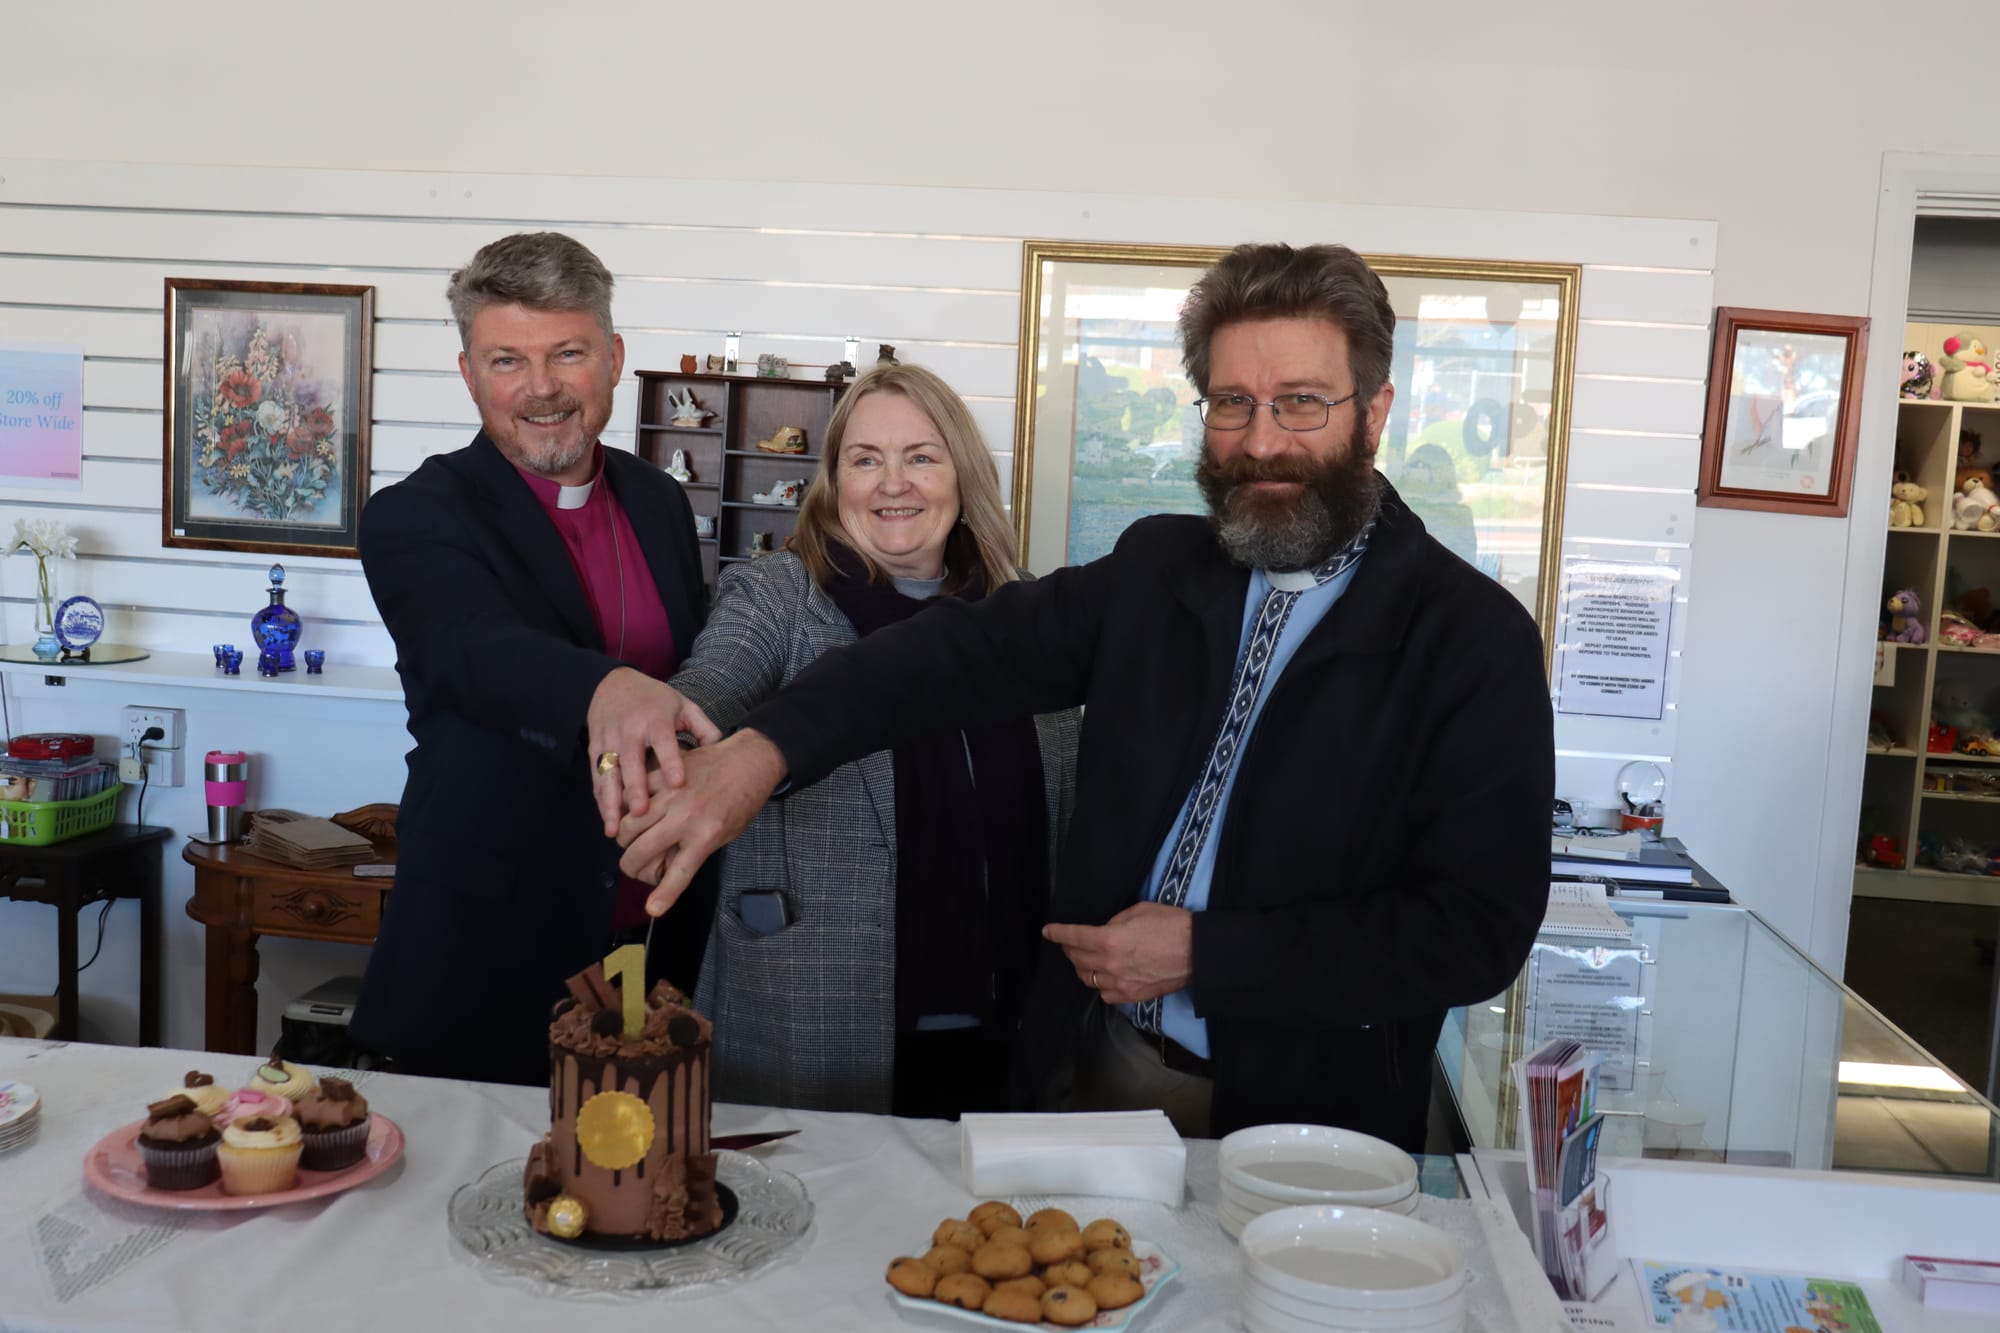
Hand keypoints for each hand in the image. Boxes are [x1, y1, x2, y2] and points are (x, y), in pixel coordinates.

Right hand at [588, 668, 722, 835]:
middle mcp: (630, 731)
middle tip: (641, 814)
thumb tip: (724, 752)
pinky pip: (597, 777)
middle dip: (635, 789)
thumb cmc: (655, 699)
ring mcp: (609, 741)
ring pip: (608, 775)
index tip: (679, 783)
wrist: (613, 683)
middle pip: (631, 763)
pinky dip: (600, 799)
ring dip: (611, 803)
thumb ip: (704, 728)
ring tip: (615, 829)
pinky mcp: (594, 749)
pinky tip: (607, 819)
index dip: (671, 762)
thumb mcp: (683, 705)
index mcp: (656, 720)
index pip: (664, 743)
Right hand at [618, 729, 788, 914]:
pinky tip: (633, 814)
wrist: (748, 761)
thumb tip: (669, 864)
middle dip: (630, 866)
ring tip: (631, 842)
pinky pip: (633, 797)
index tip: (653, 909)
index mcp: (705, 836)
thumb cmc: (742, 799)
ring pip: (629, 825)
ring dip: (624, 839)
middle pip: (640, 851)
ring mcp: (671, 796)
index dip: (664, 896)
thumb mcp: (727, 834)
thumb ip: (697, 849)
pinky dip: (628, 809)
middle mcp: (685, 818)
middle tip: (634, 867)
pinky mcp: (663, 776)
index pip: (679, 874)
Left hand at [1042, 901, 1191, 1005]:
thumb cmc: (1172, 925)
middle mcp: (1110, 964)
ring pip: (1087, 979)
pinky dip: (1099, 985)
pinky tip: (1103, 977)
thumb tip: (1103, 930)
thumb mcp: (1139, 910)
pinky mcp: (1132, 996)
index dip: (1057, 933)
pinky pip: (1104, 994)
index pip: (1073, 937)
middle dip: (1069, 949)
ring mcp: (1120, 983)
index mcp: (1110, 939)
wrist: (1199, 952)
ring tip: (1085, 959)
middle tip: (1069, 943)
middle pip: (1076, 959)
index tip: (1048, 931)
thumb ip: (1114, 921)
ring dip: (1082, 968)